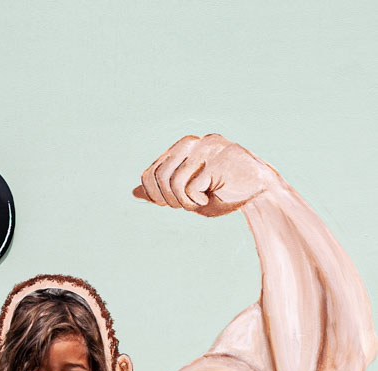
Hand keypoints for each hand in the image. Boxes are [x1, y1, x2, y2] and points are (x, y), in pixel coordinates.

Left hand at [134, 134, 276, 216]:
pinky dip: (197, 201)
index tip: (174, 204)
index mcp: (182, 147)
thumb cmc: (223, 195)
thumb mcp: (187, 196)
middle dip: (168, 200)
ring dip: (184, 202)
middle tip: (188, 205)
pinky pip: (191, 187)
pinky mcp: (220, 157)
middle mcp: (194, 142)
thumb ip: (162, 191)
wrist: (259, 196)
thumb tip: (134, 191)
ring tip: (200, 202)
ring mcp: (208, 147)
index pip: (150, 172)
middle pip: (158, 176)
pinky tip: (212, 198)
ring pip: (173, 182)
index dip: (156, 195)